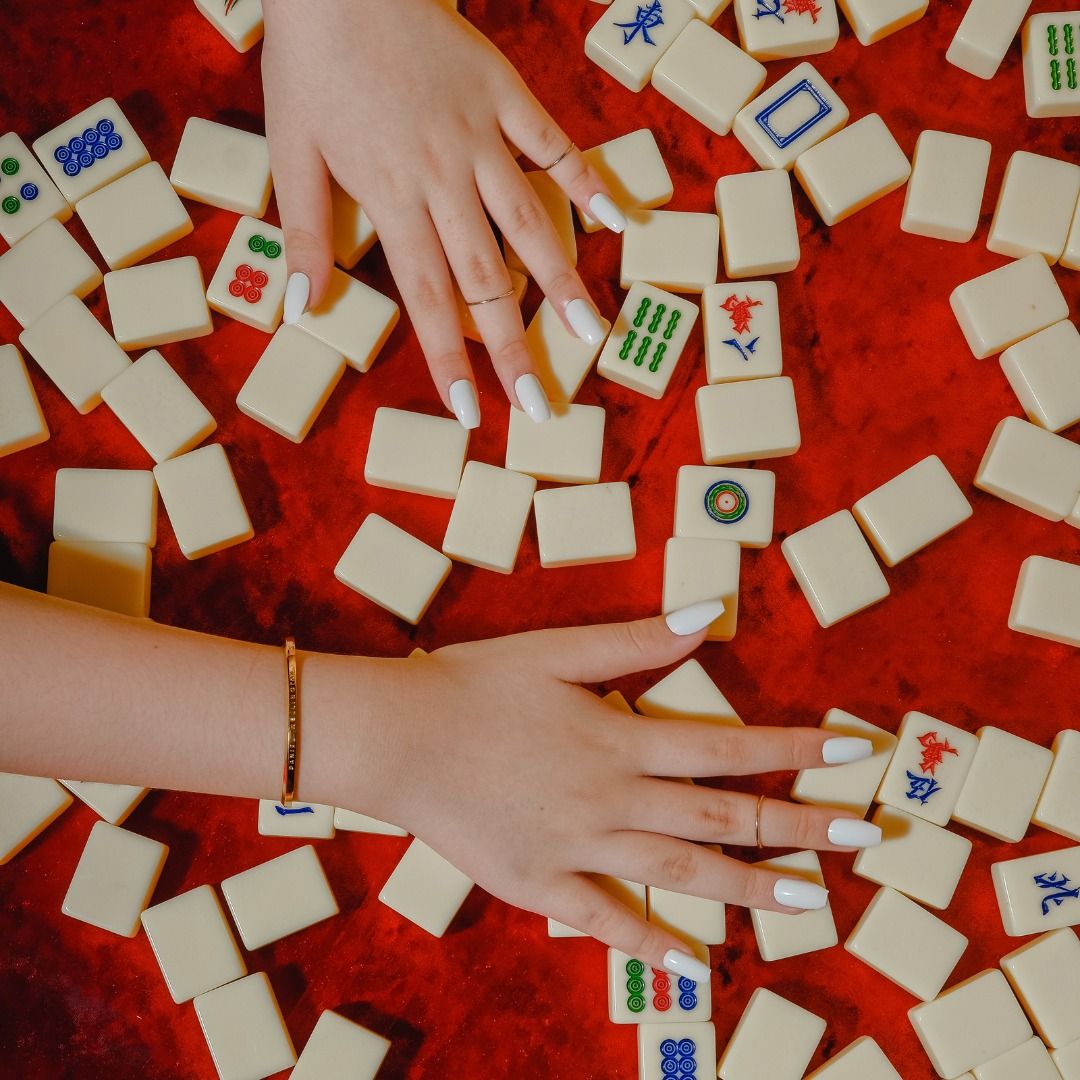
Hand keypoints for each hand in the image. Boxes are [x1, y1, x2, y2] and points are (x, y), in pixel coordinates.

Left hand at [261, 0, 622, 428]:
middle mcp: (444, 179)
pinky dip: (588, 179)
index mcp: (391, 199)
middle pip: (487, 282)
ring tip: (592, 334)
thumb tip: (302, 311)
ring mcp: (482, 137)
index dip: (451, 362)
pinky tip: (618, 220)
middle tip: (542, 406)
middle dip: (514, 351)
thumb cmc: (312, 64)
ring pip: (530, 223)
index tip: (475, 414)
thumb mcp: (290, 151)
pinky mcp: (507, 95)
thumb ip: (303, 235)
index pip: (429, 301)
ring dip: (561, 284)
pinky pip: (554, 143)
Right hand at [365, 608, 879, 976]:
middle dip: (799, 826)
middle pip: (722, 816)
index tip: (853, 753)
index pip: (728, 747)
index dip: (795, 749)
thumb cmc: (475, 684)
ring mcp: (579, 849)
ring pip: (680, 872)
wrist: (399, 738)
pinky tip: (694, 965)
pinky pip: (605, 922)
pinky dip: (651, 945)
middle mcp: (613, 799)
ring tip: (807, 900)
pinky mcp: (541, 885)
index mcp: (620, 738)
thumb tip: (709, 614)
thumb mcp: (556, 648)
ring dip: (749, 886)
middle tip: (863, 839)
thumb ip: (636, 638)